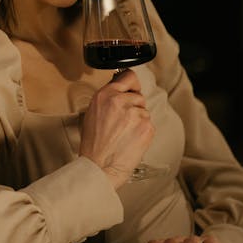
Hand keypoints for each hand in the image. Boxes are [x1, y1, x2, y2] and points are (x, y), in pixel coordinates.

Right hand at [79, 69, 154, 188]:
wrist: (100, 165)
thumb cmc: (94, 143)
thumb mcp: (93, 112)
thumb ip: (108, 98)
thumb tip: (121, 91)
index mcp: (105, 95)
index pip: (128, 76)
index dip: (132, 84)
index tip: (133, 88)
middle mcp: (121, 101)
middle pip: (138, 96)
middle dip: (134, 107)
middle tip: (123, 122)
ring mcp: (135, 114)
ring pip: (144, 111)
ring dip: (138, 120)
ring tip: (124, 134)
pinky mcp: (146, 127)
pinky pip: (149, 124)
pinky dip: (143, 132)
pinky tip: (131, 139)